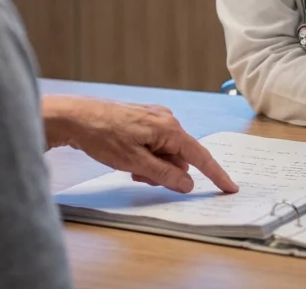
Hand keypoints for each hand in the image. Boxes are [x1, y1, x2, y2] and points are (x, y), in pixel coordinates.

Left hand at [43, 95, 238, 194]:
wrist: (75, 117)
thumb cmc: (103, 136)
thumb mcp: (135, 163)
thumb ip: (164, 175)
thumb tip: (188, 184)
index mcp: (169, 128)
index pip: (200, 156)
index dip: (216, 174)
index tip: (230, 187)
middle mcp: (166, 120)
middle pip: (180, 157)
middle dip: (166, 173)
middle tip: (139, 177)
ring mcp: (154, 118)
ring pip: (165, 153)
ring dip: (152, 167)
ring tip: (129, 167)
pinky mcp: (142, 120)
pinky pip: (154, 145)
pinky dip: (145, 157)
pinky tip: (127, 158)